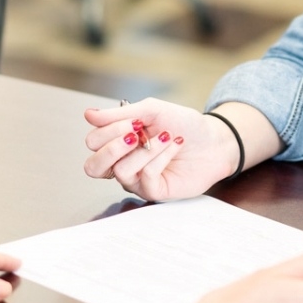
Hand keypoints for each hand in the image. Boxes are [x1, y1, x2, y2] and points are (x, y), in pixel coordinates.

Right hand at [83, 98, 238, 201]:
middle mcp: (122, 164)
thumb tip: (88, 114)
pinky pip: (145, 177)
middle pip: (93, 167)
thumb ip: (119, 114)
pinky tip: (174, 145)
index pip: (93, 142)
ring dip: (146, 149)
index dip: (109, 130)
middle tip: (137, 133)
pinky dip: (161, 157)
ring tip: (167, 136)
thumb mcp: (151, 110)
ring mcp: (137, 180)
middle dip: (113, 146)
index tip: (135, 120)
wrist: (213, 140)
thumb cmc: (183, 124)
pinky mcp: (154, 191)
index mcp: (117, 143)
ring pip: (121, 171)